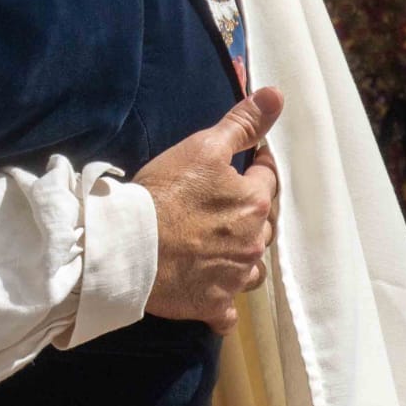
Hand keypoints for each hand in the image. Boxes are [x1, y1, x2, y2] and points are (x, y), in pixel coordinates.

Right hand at [134, 86, 282, 333]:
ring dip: (243, 259)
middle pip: (262, 225)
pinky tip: (212, 292)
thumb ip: (241, 124)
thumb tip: (276, 95)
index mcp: (253, 203)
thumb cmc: (164, 192)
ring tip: (224, 249)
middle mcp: (252, 244)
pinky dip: (223, 302)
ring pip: (252, 269)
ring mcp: (234, 278)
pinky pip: (227, 311)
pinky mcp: (212, 305)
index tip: (248, 160)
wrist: (128, 246)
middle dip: (250, 212)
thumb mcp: (202, 147)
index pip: (267, 177)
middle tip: (226, 203)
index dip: (257, 165)